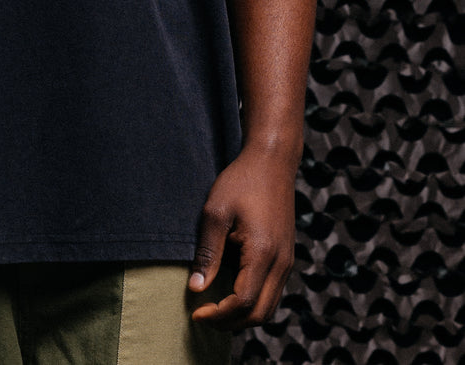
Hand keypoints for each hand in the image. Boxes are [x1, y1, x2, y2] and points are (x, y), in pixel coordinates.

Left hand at [188, 144, 297, 329]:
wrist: (272, 162)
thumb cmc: (241, 181)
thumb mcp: (215, 212)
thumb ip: (207, 253)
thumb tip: (196, 288)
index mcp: (263, 253)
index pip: (244, 302)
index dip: (219, 315)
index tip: (196, 313)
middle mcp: (281, 263)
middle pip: (260, 314)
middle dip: (230, 323)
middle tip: (203, 316)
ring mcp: (287, 261)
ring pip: (269, 307)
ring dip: (243, 316)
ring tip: (215, 308)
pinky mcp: (286, 257)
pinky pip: (273, 293)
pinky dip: (254, 302)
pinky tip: (231, 291)